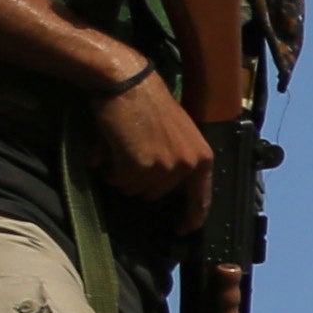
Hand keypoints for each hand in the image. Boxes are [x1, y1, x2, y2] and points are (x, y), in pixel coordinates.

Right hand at [83, 63, 213, 219]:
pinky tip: (109, 147)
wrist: (128, 82)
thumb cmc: (148, 104)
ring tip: (120, 146)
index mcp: (202, 157)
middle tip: (131, 151)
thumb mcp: (176, 135)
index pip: (201, 198)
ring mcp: (166, 167)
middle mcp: (188, 165)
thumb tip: (161, 188)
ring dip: (122, 173)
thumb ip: (177, 161)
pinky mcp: (141, 166)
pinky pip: (119, 181)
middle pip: (156, 194)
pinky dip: (110, 168)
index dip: (191, 217)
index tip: (183, 229)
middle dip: (139, 180)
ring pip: (135, 189)